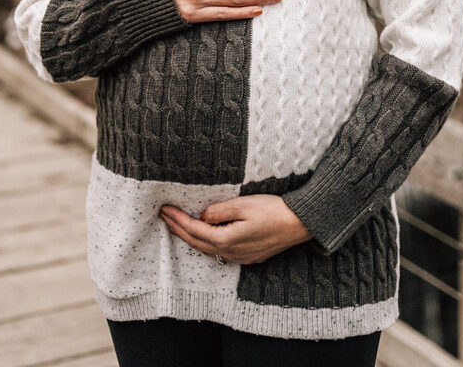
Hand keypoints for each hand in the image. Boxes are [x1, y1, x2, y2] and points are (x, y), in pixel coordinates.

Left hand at [158, 194, 312, 264]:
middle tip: (164, 216)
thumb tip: (203, 215)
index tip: (164, 209)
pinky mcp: (248, 256)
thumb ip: (219, 211)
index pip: (194, 229)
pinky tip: (203, 236)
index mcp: (226, 239)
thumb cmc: (272, 210)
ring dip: (190, 237)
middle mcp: (230, 252)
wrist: (298, 224)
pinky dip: (205, 242)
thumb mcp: (243, 204)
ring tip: (176, 226)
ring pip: (207, 249)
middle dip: (178, 229)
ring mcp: (240, 257)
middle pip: (196, 242)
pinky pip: (219, 251)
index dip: (177, 219)